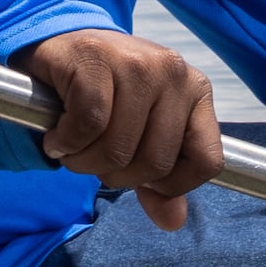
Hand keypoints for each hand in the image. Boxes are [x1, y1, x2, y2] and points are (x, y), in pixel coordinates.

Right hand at [15, 29, 219, 229]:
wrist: (59, 45)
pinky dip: (66, 142)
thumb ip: (159, 181)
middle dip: (115, 175)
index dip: (171, 185)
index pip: (208, 161)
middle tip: (93, 158)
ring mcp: (137, 62)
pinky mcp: (96, 58)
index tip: (140, 177)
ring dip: (83, 161)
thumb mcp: (139, 137)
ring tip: (72, 145)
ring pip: (118, 147)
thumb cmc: (106, 94)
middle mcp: (174, 73)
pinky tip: (58, 134)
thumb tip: (172, 221)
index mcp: (196, 92)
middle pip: (155, 162)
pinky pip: (87, 125)